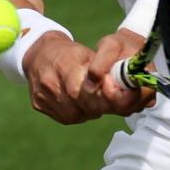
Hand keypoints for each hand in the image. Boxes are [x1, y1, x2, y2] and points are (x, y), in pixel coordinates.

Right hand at [23, 31, 153, 124]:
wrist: (37, 52)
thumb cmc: (68, 52)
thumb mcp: (87, 54)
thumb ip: (106, 71)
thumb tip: (132, 88)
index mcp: (65, 68)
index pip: (89, 92)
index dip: (107, 97)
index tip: (117, 94)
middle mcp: (51, 85)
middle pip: (85, 106)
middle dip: (102, 104)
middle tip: (112, 98)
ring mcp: (44, 98)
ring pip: (76, 115)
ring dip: (90, 109)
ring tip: (92, 97)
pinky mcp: (39, 105)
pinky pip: (65, 117)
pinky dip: (77, 111)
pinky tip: (79, 101)